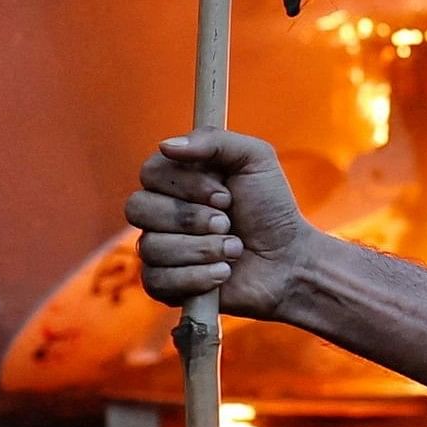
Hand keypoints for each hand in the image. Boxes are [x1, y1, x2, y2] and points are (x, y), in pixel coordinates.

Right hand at [125, 129, 314, 318]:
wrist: (287, 261)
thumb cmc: (271, 208)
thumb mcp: (255, 160)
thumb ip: (215, 141)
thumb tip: (165, 145)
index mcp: (176, 180)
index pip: (150, 172)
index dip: (186, 184)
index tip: (224, 194)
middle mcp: (160, 213)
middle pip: (138, 208)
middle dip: (192, 218)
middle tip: (228, 223)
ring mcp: (158, 250)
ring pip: (151, 246)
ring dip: (204, 248)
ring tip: (234, 249)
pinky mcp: (163, 285)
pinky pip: (157, 280)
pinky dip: (199, 276)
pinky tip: (223, 273)